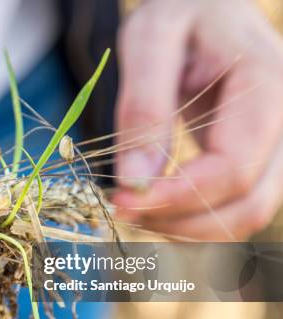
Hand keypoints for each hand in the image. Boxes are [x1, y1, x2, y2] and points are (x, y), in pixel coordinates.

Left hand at [113, 0, 282, 239]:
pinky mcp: (258, 156)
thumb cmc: (180, 12)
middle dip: (179, 221)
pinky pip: (237, 204)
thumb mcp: (150, 41)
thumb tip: (134, 180)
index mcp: (265, 85)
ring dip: (186, 227)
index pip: (232, 168)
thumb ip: (144, 108)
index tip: (122, 201)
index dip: (176, 196)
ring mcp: (277, 143)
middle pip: (246, 204)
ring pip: (246, 214)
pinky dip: (196, 218)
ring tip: (135, 208)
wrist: (207, 7)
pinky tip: (157, 205)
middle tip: (121, 209)